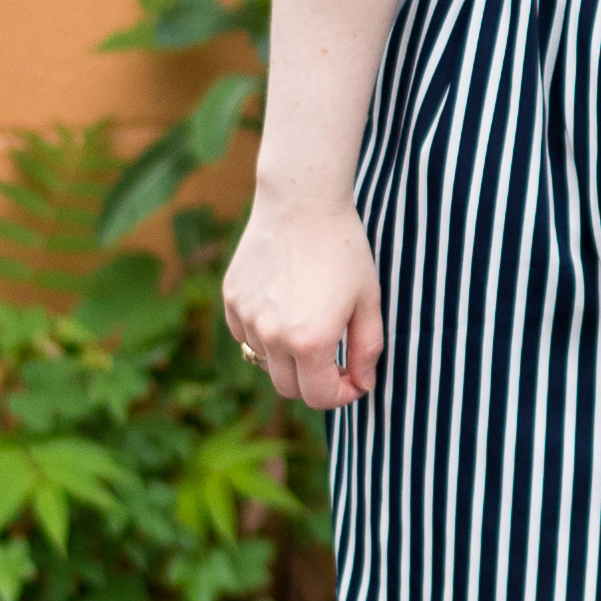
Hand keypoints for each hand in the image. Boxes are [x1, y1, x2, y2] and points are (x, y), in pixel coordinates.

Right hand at [222, 196, 384, 411]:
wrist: (301, 203)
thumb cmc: (343, 249)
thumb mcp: (368, 300)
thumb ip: (368, 349)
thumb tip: (363, 383)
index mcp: (310, 342)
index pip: (320, 397)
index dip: (342, 395)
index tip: (354, 381)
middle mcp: (272, 337)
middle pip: (288, 389)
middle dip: (315, 383)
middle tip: (334, 361)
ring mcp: (247, 318)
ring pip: (265, 361)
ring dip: (288, 356)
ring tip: (309, 321)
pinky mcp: (232, 299)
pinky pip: (247, 335)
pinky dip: (264, 333)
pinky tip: (284, 305)